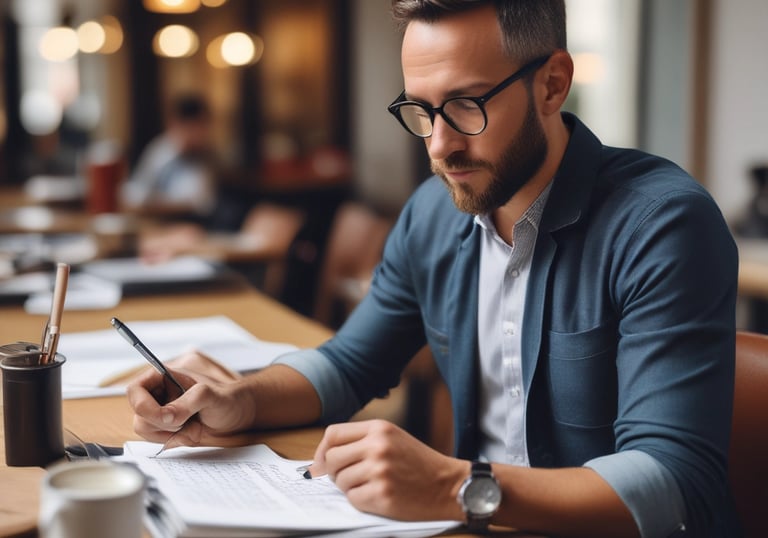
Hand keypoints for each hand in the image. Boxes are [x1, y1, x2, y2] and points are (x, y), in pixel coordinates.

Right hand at [126, 350, 250, 447]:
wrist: (236, 415)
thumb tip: (166, 416)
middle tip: (185, 420)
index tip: (166, 416)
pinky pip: (155, 439)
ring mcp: (160, 412)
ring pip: (144, 429)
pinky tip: (189, 431)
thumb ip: (188, 402)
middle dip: (161, 422)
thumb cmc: (226, 398)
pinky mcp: (165, 429)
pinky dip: (171, 440)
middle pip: (138, 414)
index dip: (144, 405)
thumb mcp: (210, 396)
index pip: (135, 389)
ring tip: (190, 424)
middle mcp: (157, 394)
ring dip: (168, 432)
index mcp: (162, 377)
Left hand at [310, 419, 466, 521]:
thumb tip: (319, 462)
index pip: (333, 434)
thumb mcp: (392, 438)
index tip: (321, 463)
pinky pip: (353, 499)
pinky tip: (378, 496)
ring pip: (340, 481)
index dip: (322, 450)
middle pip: (331, 459)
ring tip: (370, 485)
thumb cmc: (418, 463)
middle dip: (333, 472)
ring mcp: (380, 471)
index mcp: (380, 428)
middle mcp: (378, 447)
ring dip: (349, 487)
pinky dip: (361, 500)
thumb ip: (360, 442)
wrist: (448, 485)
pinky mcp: (382, 495)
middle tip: (347, 477)